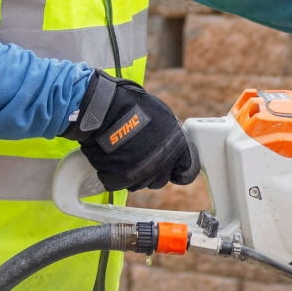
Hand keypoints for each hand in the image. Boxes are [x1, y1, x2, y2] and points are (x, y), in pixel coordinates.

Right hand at [63, 74, 200, 192]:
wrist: (104, 110)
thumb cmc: (133, 107)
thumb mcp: (164, 116)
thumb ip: (172, 137)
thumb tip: (174, 145)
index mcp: (177, 148)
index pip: (187, 172)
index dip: (179, 170)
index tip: (174, 169)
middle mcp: (161, 164)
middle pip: (162, 180)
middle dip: (155, 172)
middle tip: (144, 158)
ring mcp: (141, 174)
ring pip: (142, 183)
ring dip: (137, 174)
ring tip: (127, 156)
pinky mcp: (120, 179)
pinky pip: (123, 183)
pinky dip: (119, 176)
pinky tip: (116, 160)